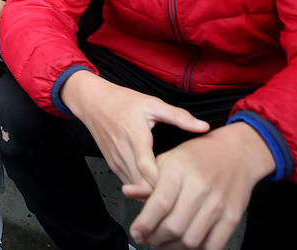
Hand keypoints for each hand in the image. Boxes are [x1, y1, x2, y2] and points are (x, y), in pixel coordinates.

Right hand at [61, 71, 210, 190]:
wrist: (92, 101)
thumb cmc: (123, 101)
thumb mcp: (152, 104)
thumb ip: (179, 116)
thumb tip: (204, 126)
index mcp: (135, 138)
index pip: (147, 170)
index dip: (163, 183)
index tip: (182, 187)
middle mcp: (123, 153)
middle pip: (141, 185)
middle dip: (160, 193)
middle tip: (183, 196)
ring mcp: (116, 161)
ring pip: (134, 187)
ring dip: (150, 192)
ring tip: (172, 194)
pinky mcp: (112, 165)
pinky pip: (128, 183)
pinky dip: (141, 187)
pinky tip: (156, 185)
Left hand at [123, 123, 272, 249]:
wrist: (236, 152)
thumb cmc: (198, 156)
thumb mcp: (168, 159)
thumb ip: (148, 179)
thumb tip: (128, 192)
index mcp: (179, 171)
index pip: (159, 204)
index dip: (144, 224)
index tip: (136, 233)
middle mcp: (199, 187)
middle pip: (174, 227)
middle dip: (156, 239)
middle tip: (149, 239)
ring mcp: (218, 203)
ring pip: (191, 240)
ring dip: (174, 248)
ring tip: (166, 242)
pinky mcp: (233, 216)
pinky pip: (213, 245)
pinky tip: (187, 243)